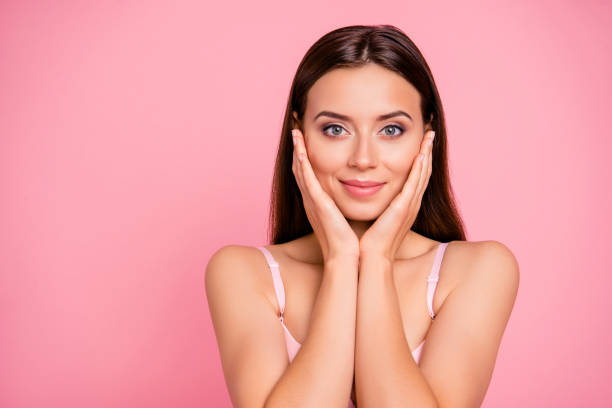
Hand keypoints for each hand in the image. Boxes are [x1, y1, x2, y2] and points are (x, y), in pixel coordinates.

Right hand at [291, 128, 359, 262]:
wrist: (348, 258)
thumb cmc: (350, 241)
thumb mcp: (346, 216)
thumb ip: (346, 204)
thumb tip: (361, 192)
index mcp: (319, 202)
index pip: (309, 174)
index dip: (304, 156)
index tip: (305, 139)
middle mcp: (312, 200)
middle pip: (300, 168)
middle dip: (296, 148)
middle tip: (295, 129)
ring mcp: (312, 202)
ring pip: (300, 170)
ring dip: (296, 150)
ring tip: (295, 131)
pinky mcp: (317, 205)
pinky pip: (307, 180)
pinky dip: (302, 164)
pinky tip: (300, 150)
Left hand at [359, 130, 434, 261]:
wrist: (368, 258)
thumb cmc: (368, 241)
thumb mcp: (374, 217)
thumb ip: (375, 203)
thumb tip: (364, 191)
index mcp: (404, 206)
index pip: (415, 177)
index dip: (420, 159)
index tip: (420, 142)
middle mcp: (411, 204)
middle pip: (424, 172)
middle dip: (427, 151)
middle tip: (430, 132)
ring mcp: (409, 207)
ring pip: (422, 174)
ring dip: (427, 153)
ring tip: (429, 135)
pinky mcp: (403, 209)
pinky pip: (414, 184)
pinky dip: (419, 168)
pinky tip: (421, 154)